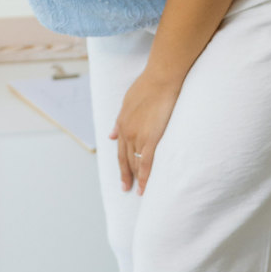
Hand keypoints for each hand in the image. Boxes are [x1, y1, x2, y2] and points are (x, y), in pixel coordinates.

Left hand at [109, 70, 182, 194]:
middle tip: (125, 188)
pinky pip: (146, 162)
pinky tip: (144, 187)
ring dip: (135, 178)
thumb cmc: (147, 87)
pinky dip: (144, 177)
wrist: (159, 80)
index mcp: (121, 123)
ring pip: (134, 162)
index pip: (120, 149)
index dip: (121, 163)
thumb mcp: (126, 103)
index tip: (122, 175)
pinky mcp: (151, 138)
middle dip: (125, 175)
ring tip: (137, 191)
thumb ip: (119, 121)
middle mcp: (126, 132)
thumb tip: (111, 135)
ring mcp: (137, 136)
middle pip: (125, 159)